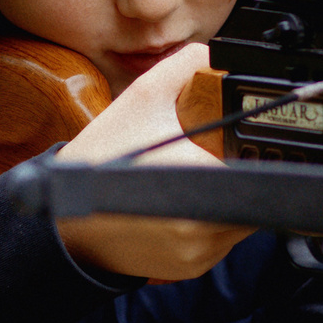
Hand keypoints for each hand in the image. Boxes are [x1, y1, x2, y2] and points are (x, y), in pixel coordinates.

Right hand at [56, 43, 253, 281]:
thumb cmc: (101, 161)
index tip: (235, 139)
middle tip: (209, 156)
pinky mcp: (194, 268)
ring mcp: (200, 252)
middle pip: (254, 191)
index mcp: (195, 178)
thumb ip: (185, 66)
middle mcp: (202, 223)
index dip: (251, 147)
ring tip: (193, 180)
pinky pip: (223, 241)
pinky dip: (212, 222)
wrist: (66, 224)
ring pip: (242, 219)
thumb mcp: (139, 99)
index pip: (256, 163)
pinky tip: (182, 205)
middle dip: (239, 171)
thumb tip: (219, 54)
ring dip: (229, 198)